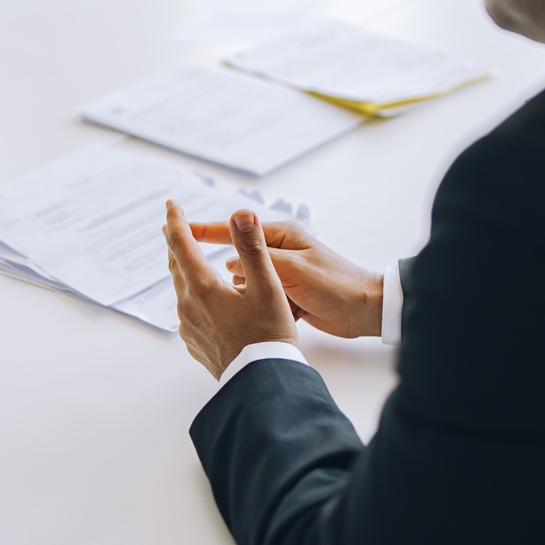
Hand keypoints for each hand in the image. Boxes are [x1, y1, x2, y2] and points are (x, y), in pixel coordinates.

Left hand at [165, 201, 297, 379]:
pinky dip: (192, 296)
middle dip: (176, 242)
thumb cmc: (268, 334)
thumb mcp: (267, 286)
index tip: (171, 205)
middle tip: (174, 226)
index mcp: (203, 286)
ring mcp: (188, 325)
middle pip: (176, 265)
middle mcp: (189, 305)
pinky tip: (203, 299)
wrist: (260, 381)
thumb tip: (241, 214)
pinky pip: (188, 311)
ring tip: (188, 259)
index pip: (181, 243)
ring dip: (183, 269)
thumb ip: (252, 248)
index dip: (176, 221)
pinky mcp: (194, 341)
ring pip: (181, 288)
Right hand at [189, 218, 382, 339]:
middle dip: (225, 269)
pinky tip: (260, 315)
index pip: (235, 230)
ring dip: (247, 293)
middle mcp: (280, 251)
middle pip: (239, 257)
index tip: (178, 228)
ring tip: (243, 302)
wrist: (366, 310)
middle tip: (198, 273)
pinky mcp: (289, 293)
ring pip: (250, 282)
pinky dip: (261, 306)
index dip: (204, 231)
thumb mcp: (295, 269)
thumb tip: (228, 259)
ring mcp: (284, 272)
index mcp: (282, 236)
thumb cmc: (336, 285)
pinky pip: (263, 298)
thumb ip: (261, 260)